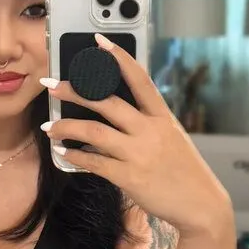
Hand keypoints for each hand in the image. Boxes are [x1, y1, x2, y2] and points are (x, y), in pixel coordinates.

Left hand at [40, 33, 231, 236]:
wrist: (200, 204)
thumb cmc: (184, 171)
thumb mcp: (172, 137)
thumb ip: (148, 123)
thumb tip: (115, 113)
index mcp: (162, 117)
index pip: (139, 80)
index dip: (119, 58)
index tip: (98, 43)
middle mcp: (149, 131)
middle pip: (107, 102)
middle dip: (75, 91)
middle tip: (52, 86)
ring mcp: (138, 154)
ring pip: (94, 132)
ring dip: (66, 127)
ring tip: (49, 127)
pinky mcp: (128, 177)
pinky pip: (94, 163)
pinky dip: (75, 156)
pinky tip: (64, 152)